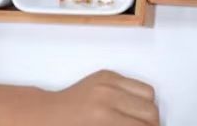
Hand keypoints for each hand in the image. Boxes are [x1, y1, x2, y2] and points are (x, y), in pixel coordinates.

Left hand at [27, 71, 158, 124]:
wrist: (43, 116)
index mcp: (103, 118)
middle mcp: (107, 97)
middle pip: (151, 111)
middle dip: (153, 124)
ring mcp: (107, 83)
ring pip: (148, 95)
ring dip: (148, 110)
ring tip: (141, 121)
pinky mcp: (106, 75)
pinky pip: (135, 83)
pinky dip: (137, 96)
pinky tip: (130, 108)